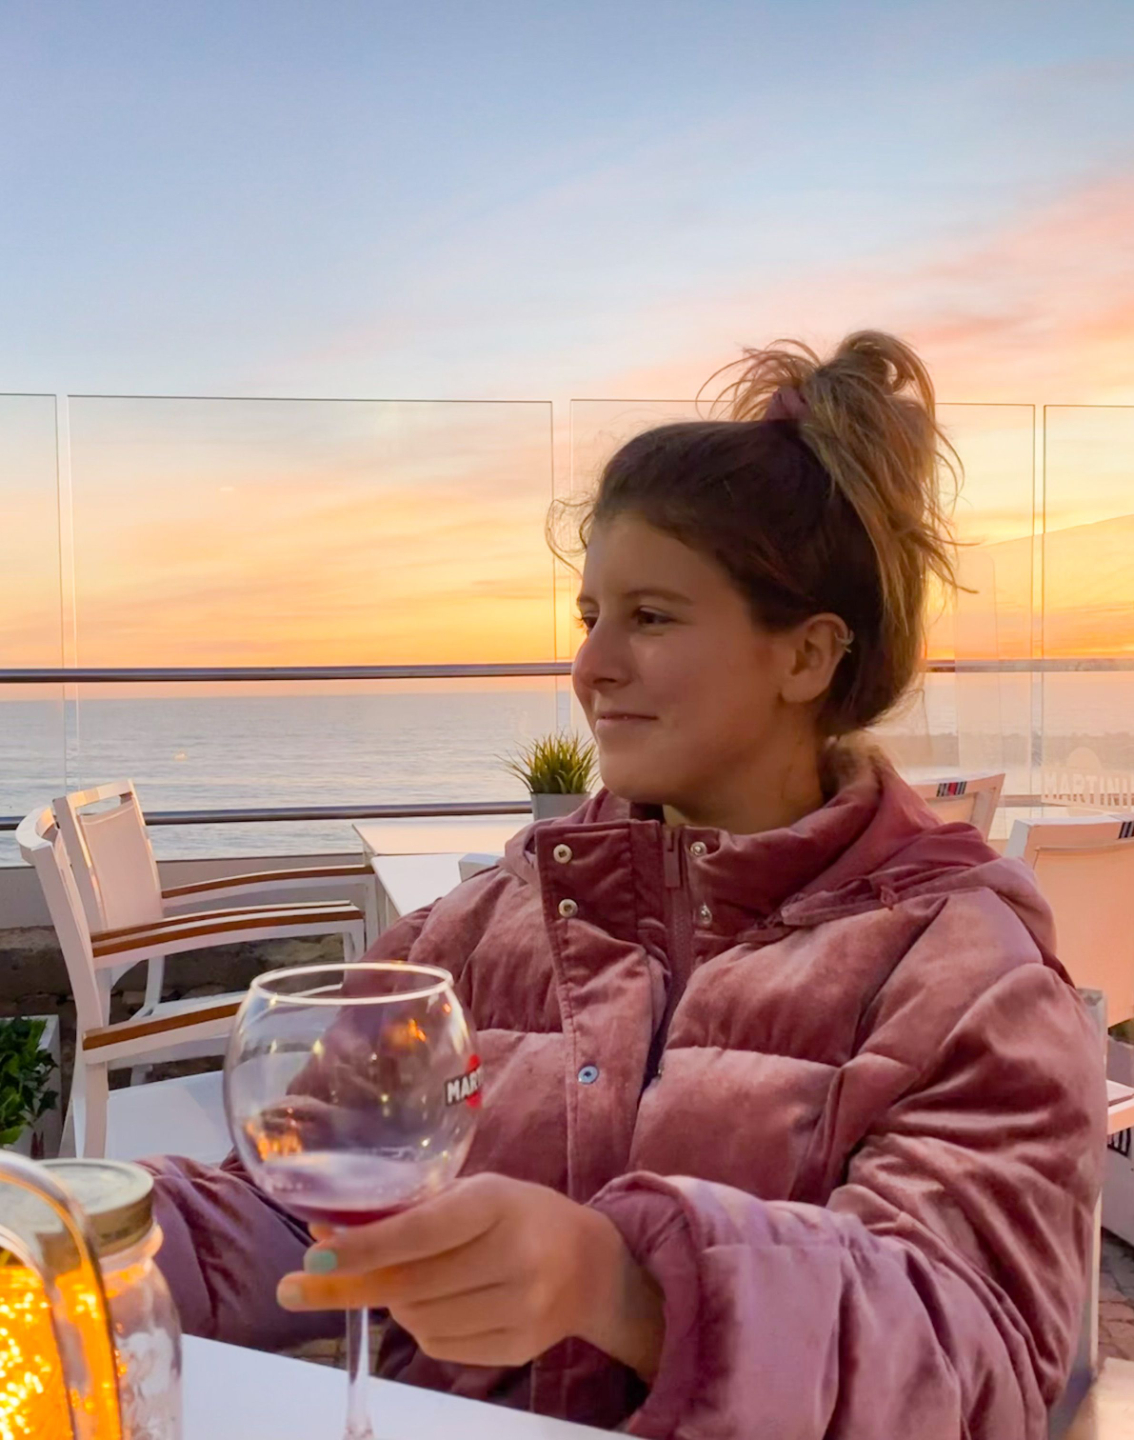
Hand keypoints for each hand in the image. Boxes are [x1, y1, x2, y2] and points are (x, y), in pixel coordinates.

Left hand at [276, 1172, 664, 1376]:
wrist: (592, 1265)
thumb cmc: (519, 1216)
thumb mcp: (477, 1193)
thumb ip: (416, 1211)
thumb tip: (330, 1232)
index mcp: (499, 1203)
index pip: (422, 1230)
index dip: (365, 1246)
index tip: (314, 1253)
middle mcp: (515, 1257)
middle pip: (412, 1284)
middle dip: (349, 1285)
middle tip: (298, 1284)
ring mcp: (521, 1309)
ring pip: (420, 1321)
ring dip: (390, 1304)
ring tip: (394, 1283)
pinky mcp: (518, 1348)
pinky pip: (440, 1347)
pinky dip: (420, 1327)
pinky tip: (431, 1305)